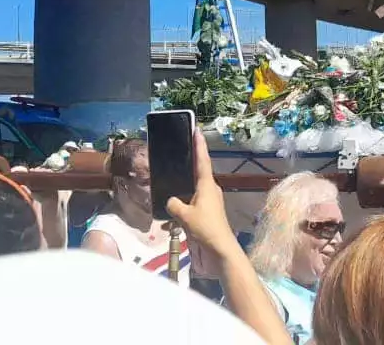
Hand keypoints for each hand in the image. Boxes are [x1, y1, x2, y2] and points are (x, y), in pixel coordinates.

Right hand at [166, 130, 235, 250]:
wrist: (219, 253)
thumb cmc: (206, 229)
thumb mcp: (185, 215)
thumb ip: (174, 204)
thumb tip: (171, 201)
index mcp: (207, 186)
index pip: (202, 161)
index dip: (199, 145)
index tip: (196, 130)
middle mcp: (208, 192)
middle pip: (195, 174)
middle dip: (185, 166)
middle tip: (173, 154)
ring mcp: (206, 205)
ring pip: (189, 192)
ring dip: (179, 192)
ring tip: (164, 185)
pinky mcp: (203, 218)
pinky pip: (187, 208)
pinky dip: (178, 210)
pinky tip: (166, 216)